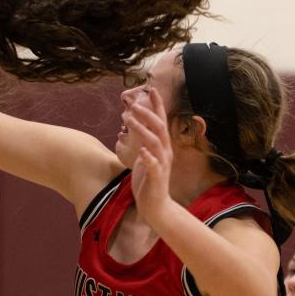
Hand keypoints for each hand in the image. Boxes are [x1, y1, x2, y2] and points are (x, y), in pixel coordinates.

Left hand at [123, 87, 173, 220]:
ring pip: (155, 143)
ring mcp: (162, 164)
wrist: (156, 206)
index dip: (157, 105)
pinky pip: (154, 165)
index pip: (161, 121)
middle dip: (147, 114)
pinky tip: (141, 151)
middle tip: (134, 104)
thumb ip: (144, 144)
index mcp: (162, 147)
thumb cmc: (149, 182)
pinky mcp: (157, 177)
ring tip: (129, 120)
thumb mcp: (146, 158)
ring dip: (142, 130)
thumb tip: (136, 127)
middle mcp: (165, 152)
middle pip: (159, 128)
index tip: (151, 89)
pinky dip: (148, 157)